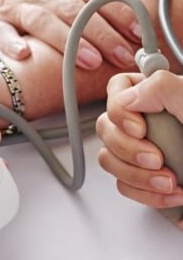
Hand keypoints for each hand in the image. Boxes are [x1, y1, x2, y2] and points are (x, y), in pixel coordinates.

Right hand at [97, 70, 182, 226]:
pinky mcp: (145, 180)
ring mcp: (143, 152)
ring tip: (170, 181)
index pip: (117, 89)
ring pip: (109, 157)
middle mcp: (148, 122)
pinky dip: (146, 193)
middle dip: (128, 149)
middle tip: (157, 158)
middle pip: (107, 126)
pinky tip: (173, 193)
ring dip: (136, 175)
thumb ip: (162, 88)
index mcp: (159, 97)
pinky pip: (123, 184)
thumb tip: (127, 96)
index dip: (119, 109)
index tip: (140, 128)